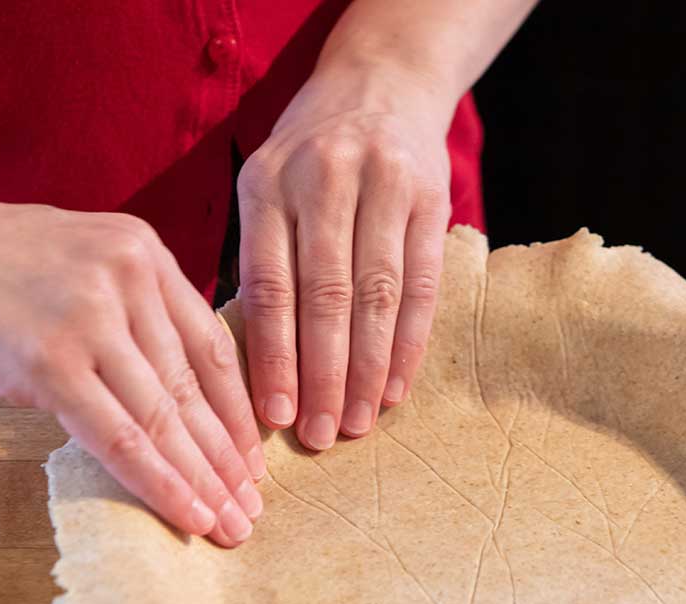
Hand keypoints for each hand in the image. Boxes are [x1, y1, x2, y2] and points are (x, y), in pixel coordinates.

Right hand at [0, 189, 264, 546]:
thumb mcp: (76, 259)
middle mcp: (129, 278)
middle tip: (254, 507)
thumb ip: (128, 308)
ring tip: (234, 524)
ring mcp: (90, 317)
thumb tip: (167, 383)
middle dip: (229, 458)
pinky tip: (188, 515)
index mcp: (143, 253)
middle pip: (195, 387)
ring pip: (164, 417)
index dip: (237, 411)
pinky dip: (159, 482)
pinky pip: (118, 436)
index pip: (212, 345)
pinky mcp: (48, 360)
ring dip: (205, 480)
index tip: (254, 458)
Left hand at [235, 60, 453, 449]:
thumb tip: (255, 367)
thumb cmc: (310, 156)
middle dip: (321, 375)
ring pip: (374, 295)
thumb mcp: (266, 188)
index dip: (273, 358)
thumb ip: (261, 261)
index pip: (269, 287)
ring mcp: (382, 186)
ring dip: (366, 369)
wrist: (380, 85)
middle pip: (324, 297)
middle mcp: (323, 180)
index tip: (273, 418)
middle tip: (318, 436)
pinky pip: (420, 283)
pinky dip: (408, 341)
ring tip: (357, 422)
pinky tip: (396, 386)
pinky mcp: (430, 197)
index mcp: (267, 185)